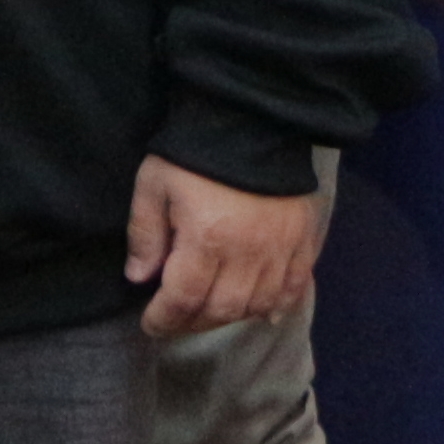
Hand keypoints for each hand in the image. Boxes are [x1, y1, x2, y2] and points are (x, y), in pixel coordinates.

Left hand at [125, 155, 326, 338]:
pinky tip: (261, 312)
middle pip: (222, 309)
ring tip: (210, 312)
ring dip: (231, 316)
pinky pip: (295, 287)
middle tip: (176, 320)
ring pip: (258, 304)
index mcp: (207, 238)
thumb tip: (138, 278)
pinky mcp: (304, 240)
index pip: (183, 298)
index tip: (151, 324)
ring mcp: (281, 249)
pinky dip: (277, 305)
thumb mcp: (154, 184)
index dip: (164, 318)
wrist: (250, 119)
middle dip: (193, 322)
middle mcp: (248, 253)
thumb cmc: (194, 152)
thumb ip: (145, 233)